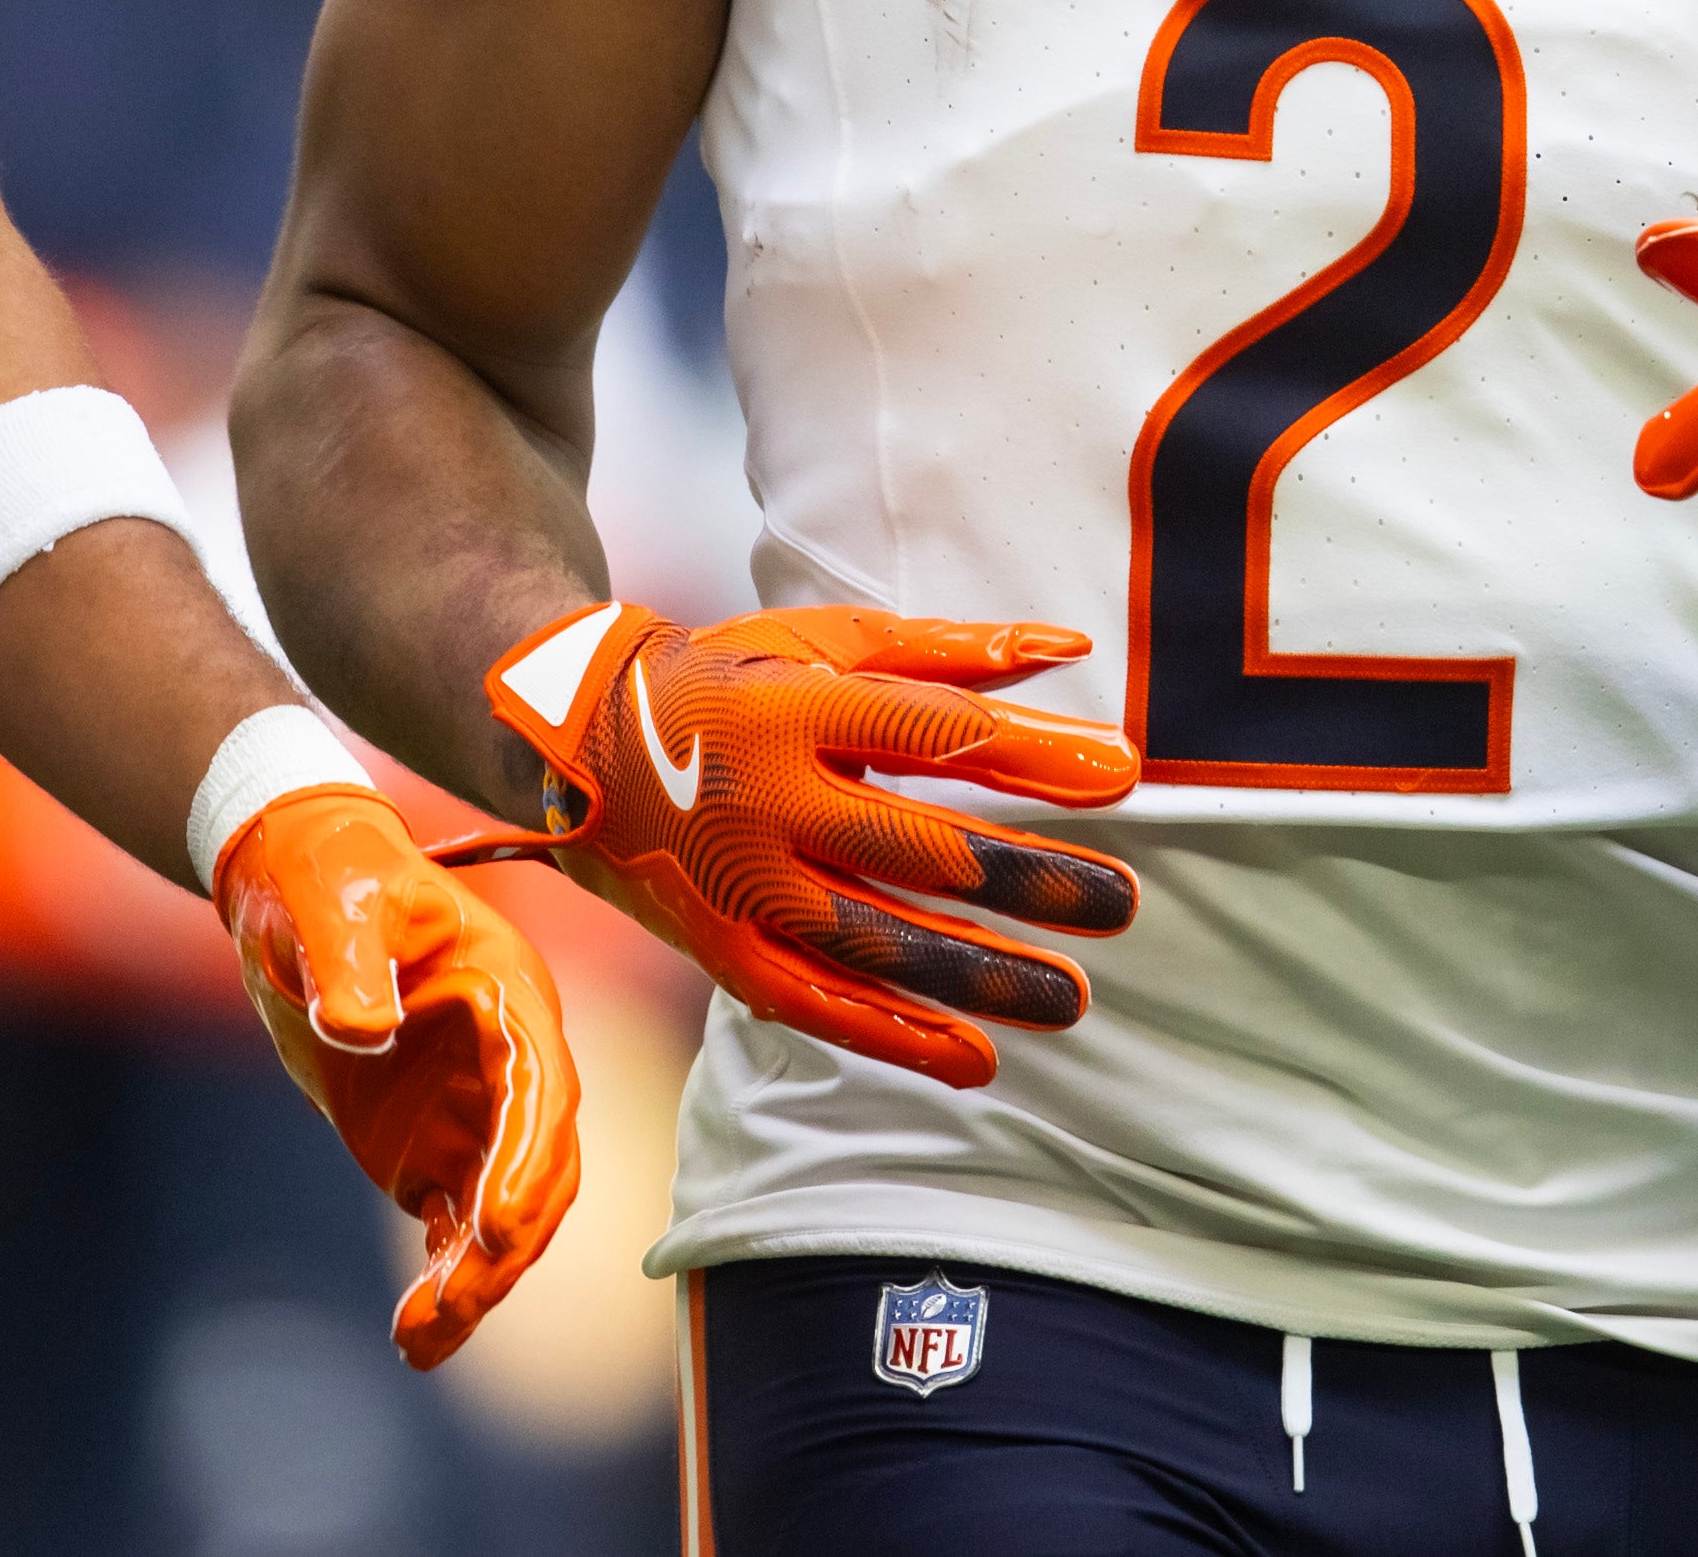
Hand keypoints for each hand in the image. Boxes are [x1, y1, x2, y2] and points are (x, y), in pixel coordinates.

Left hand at [215, 787, 583, 1368]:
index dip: (527, 1157)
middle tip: (454, 1301)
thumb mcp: (333, 902)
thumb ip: (350, 960)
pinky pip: (457, 1228)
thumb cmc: (326, 875)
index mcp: (507, 992)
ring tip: (422, 1337)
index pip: (540, 1085)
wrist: (297, 886)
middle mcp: (510, 1061)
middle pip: (540, 1164)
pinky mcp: (435, 1151)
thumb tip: (361, 1030)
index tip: (498, 1225)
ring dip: (478, 1278)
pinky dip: (445, 1281)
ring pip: (506, 1213)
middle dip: (507, 1239)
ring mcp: (476, 1113)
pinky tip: (416, 1336)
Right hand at [447, 601, 1140, 1087]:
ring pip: (873, 945)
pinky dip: (895, 1037)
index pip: (931, 734)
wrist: (577, 739)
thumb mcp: (824, 639)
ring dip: (978, 976)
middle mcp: (764, 801)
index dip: (1030, 754)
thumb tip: (1070, 643)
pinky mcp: (722, 948)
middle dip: (1025, 880)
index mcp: (792, 706)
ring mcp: (741, 886)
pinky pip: (815, 1004)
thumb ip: (950, 651)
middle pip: (912, 851)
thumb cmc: (729, 675)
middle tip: (1121, 902)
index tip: (1120, 772)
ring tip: (1070, 996)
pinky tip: (975, 1058)